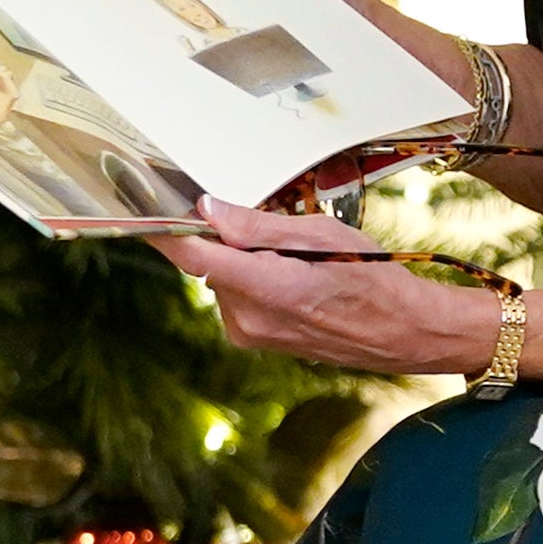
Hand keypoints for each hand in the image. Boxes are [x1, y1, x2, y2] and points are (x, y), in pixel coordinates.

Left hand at [171, 198, 506, 372]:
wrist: (402, 332)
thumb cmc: (371, 277)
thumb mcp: (320, 235)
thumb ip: (258, 226)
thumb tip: (208, 210)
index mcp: (264, 287)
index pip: (192, 254)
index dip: (164, 227)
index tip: (140, 204)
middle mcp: (247, 318)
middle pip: (208, 262)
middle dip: (226, 239)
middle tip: (269, 226)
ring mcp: (250, 334)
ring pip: (223, 278)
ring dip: (244, 260)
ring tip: (295, 258)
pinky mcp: (256, 340)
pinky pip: (238, 296)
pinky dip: (254, 279)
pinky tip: (294, 278)